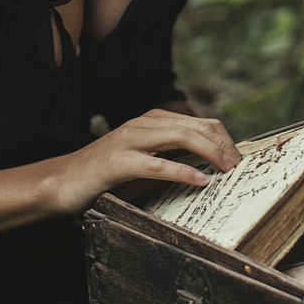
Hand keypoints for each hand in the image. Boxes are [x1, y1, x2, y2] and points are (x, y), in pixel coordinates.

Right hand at [49, 109, 241, 214]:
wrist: (63, 181)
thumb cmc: (107, 176)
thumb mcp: (145, 163)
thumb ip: (172, 158)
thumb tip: (211, 167)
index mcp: (151, 121)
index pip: (198, 122)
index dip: (223, 138)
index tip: (239, 158)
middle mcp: (142, 124)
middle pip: (194, 126)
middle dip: (222, 144)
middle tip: (240, 165)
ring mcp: (129, 140)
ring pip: (179, 137)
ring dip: (209, 152)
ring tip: (227, 169)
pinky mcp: (118, 162)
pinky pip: (156, 165)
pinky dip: (182, 172)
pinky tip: (200, 180)